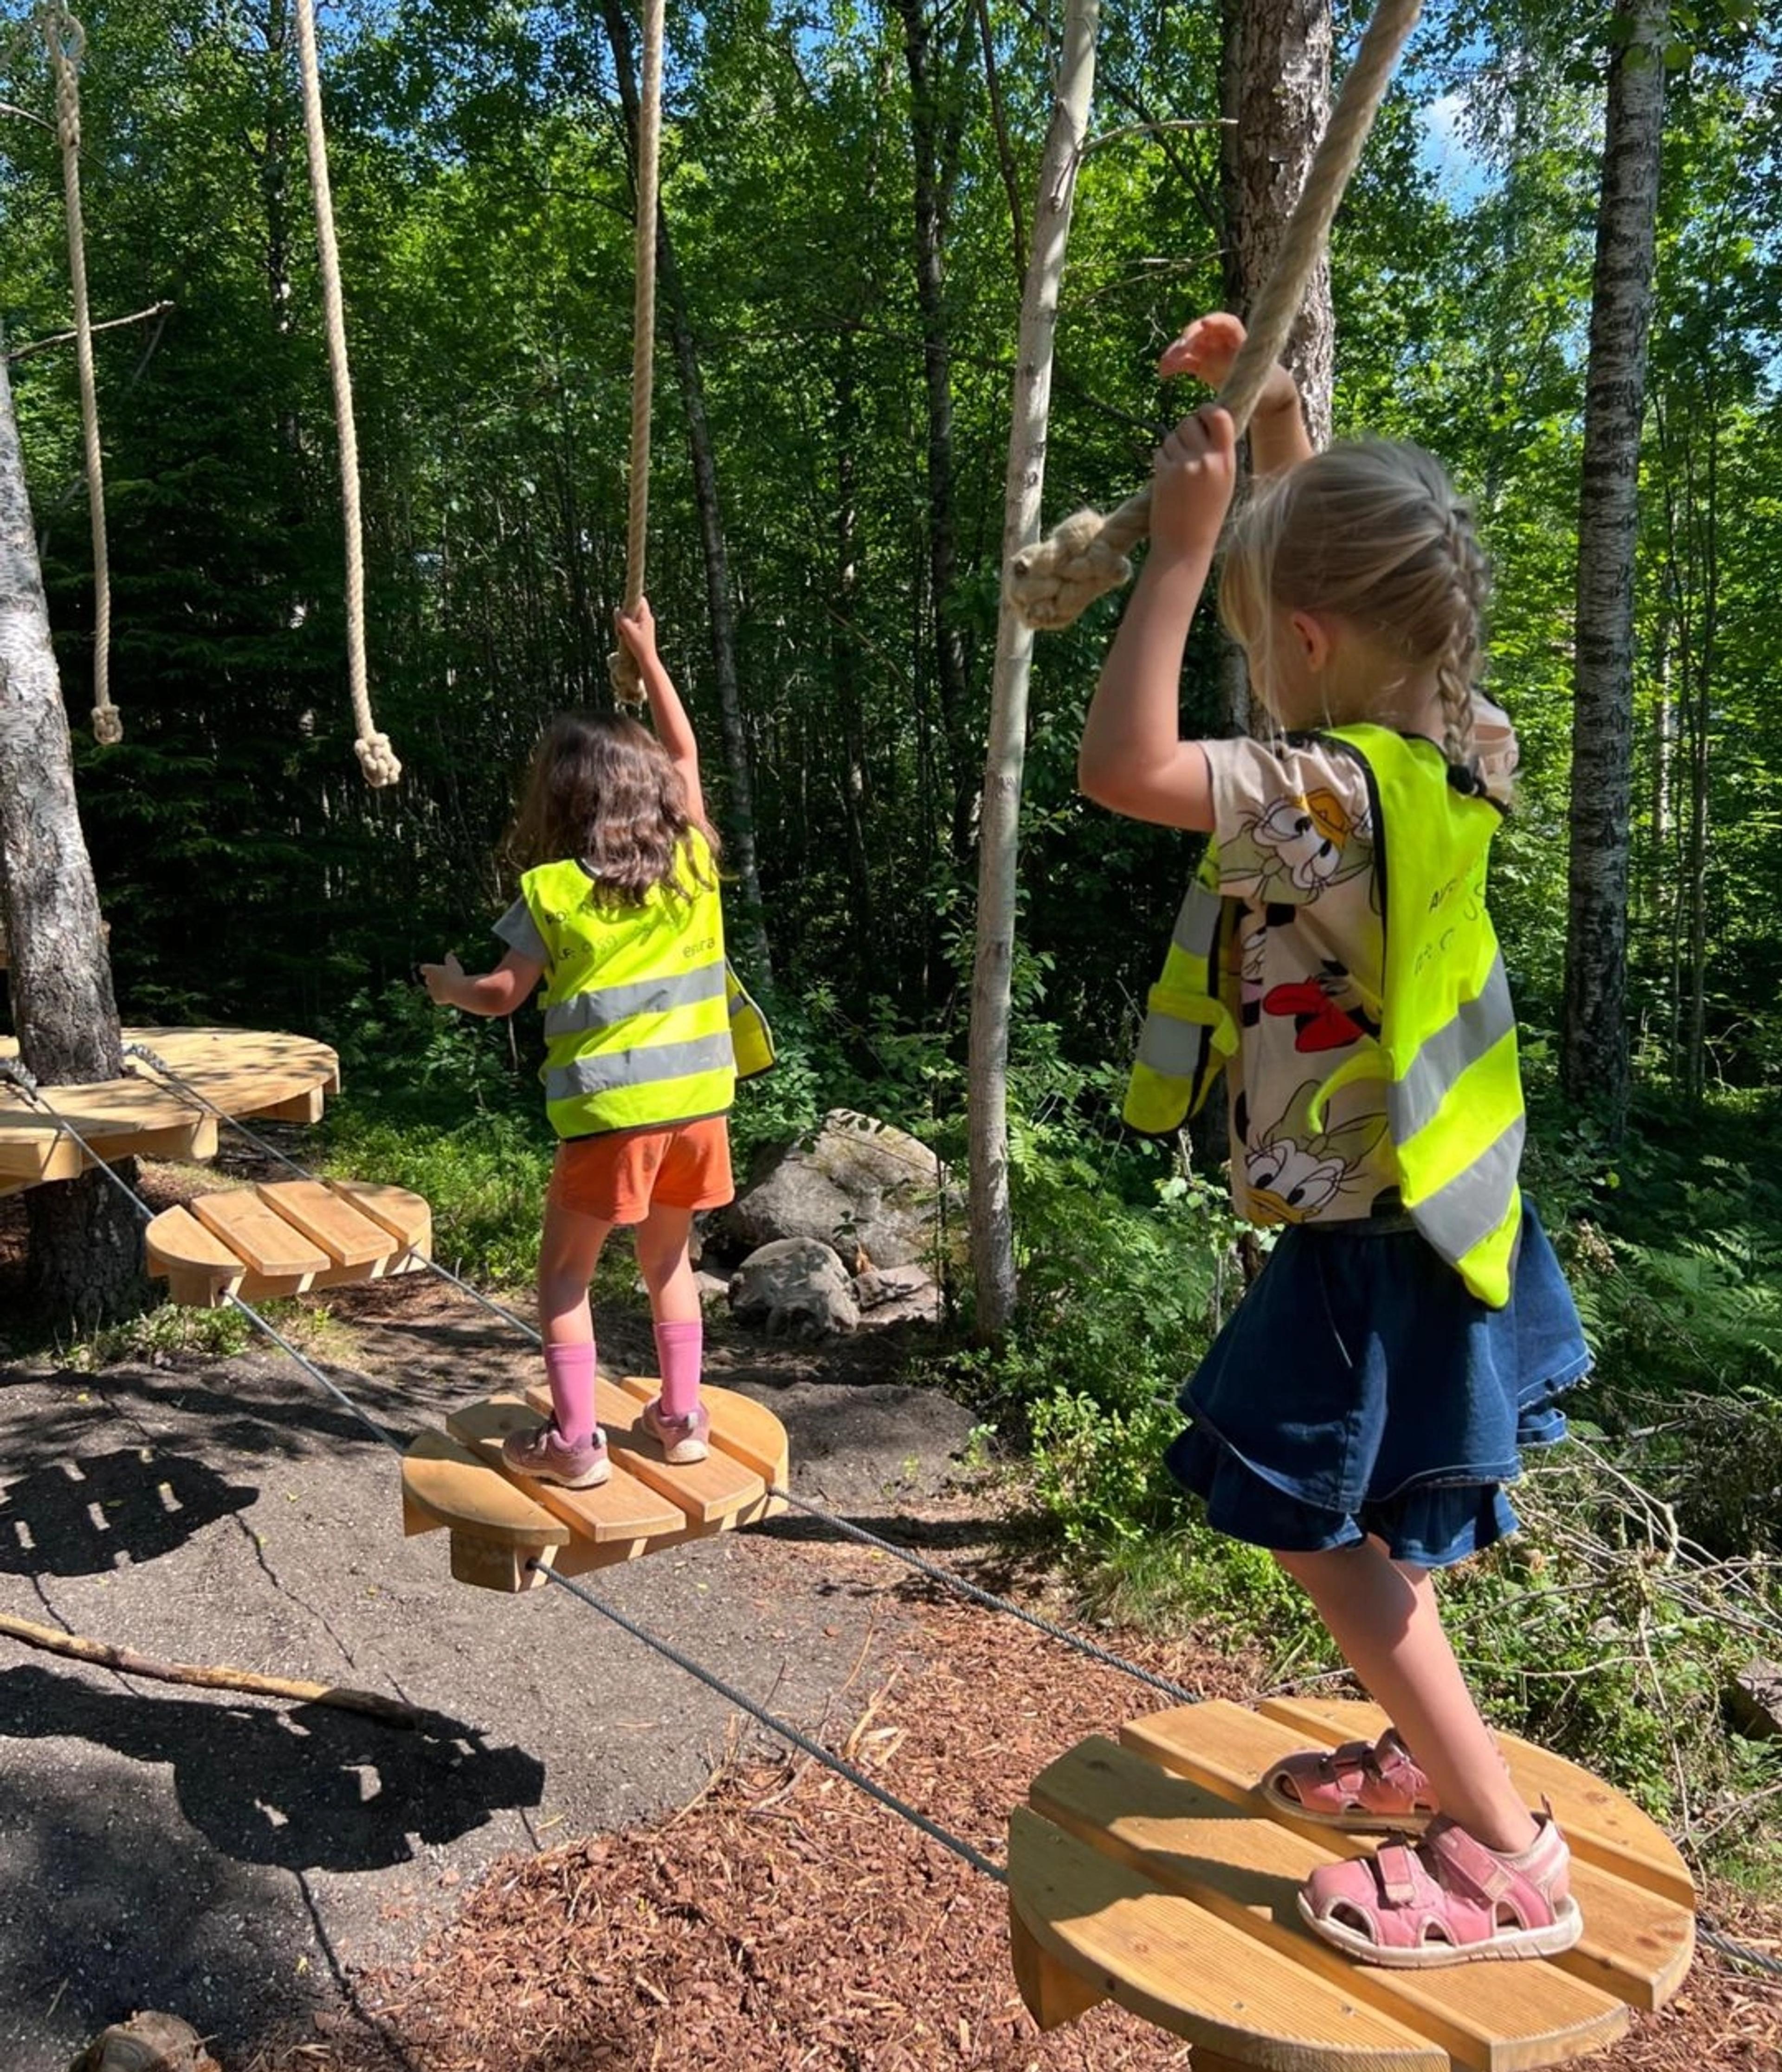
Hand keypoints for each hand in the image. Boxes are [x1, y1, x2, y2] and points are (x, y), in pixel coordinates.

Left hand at [419, 953, 464, 1006]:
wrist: (456, 990)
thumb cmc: (454, 974)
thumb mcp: (454, 964)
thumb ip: (450, 958)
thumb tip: (449, 953)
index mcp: (430, 970)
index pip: (424, 968)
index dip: (426, 969)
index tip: (428, 969)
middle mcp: (428, 980)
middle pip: (428, 979)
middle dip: (433, 980)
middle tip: (440, 979)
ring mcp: (431, 990)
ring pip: (432, 989)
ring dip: (437, 989)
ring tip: (446, 988)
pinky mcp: (435, 999)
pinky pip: (437, 998)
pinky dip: (441, 997)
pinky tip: (449, 996)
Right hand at [614, 598, 658, 670]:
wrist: (647, 660)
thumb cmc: (639, 645)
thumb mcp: (628, 631)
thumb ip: (621, 619)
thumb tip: (616, 610)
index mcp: (646, 616)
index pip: (640, 599)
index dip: (631, 600)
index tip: (623, 609)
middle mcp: (648, 619)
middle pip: (635, 608)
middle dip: (625, 613)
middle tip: (620, 623)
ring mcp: (646, 625)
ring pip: (633, 617)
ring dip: (625, 622)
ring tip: (621, 632)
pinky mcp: (643, 631)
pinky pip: (633, 625)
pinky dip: (627, 628)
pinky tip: (624, 636)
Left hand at [1150, 404, 1236, 561]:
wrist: (1185, 547)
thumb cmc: (1205, 517)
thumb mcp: (1223, 483)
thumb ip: (1218, 454)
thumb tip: (1206, 424)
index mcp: (1227, 460)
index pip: (1219, 415)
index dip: (1206, 410)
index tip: (1200, 415)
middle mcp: (1208, 460)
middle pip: (1190, 421)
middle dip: (1184, 430)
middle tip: (1185, 449)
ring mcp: (1185, 466)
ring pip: (1172, 436)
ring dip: (1171, 447)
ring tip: (1177, 471)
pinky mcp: (1165, 474)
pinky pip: (1160, 452)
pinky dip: (1161, 461)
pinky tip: (1167, 480)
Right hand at [1159, 311, 1298, 419]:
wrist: (1266, 396)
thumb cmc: (1269, 388)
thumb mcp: (1263, 384)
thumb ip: (1251, 381)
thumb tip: (1240, 381)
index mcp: (1241, 340)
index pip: (1227, 323)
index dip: (1215, 320)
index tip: (1204, 323)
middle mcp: (1224, 342)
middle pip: (1203, 331)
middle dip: (1189, 337)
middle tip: (1179, 350)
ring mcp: (1211, 352)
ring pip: (1190, 345)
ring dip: (1176, 352)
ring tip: (1165, 365)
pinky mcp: (1202, 365)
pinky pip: (1184, 361)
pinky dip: (1174, 366)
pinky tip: (1163, 373)